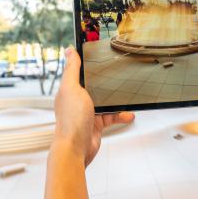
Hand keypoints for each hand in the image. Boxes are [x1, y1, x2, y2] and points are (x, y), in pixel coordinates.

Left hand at [53, 47, 133, 166]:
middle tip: (118, 73)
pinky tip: (128, 114)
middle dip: (105, 81)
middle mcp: (77, 100)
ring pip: (105, 102)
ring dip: (116, 100)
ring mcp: (87, 113)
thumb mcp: (72, 88)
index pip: (78, 71)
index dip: (87, 62)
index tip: (98, 52)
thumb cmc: (71, 120)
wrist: (76, 148)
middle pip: (93, 86)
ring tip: (128, 94)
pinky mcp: (96, 124)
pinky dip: (120, 115)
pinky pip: (111, 116)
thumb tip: (69, 50)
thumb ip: (72, 69)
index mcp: (69, 89)